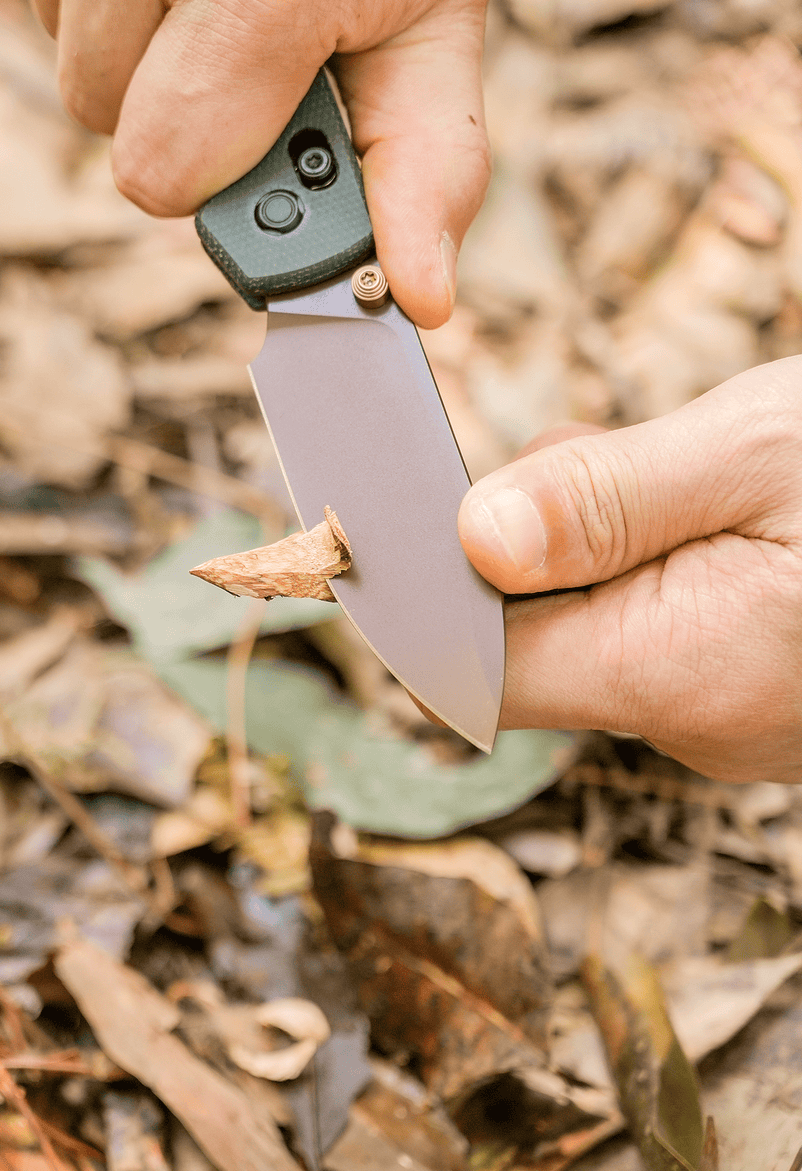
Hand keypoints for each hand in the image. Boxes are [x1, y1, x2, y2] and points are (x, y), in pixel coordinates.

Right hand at [32, 0, 490, 327]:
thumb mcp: (426, 36)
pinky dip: (105, 15)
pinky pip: (40, 7)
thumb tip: (419, 300)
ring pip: (68, 60)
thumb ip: (421, 171)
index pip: (164, 161)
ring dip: (138, 60)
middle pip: (96, 111)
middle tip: (244, 55)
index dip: (215, 172)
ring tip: (213, 8)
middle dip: (176, 112)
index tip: (268, 138)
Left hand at [457, 358, 801, 782]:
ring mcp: (723, 710)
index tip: (407, 517)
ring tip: (662, 467)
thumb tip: (473, 535)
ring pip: (590, 626)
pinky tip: (698, 500)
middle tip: (579, 456)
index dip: (423, 602)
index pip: (477, 672)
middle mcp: (685, 717)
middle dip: (518, 543)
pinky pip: (654, 627)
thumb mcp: (764, 453)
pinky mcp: (749, 685)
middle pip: (527, 640)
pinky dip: (643, 558)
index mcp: (672, 672)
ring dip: (589, 540)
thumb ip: (609, 499)